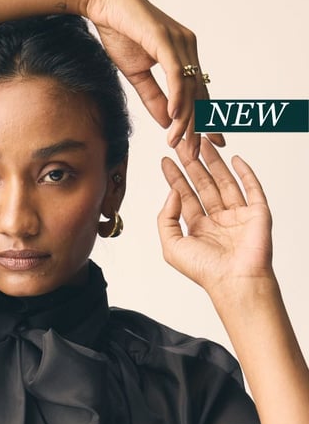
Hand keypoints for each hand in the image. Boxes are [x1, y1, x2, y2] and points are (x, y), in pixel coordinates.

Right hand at [87, 0, 222, 156]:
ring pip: (189, 87)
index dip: (204, 121)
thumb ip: (154, 98)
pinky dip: (177, 96)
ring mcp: (179, 41)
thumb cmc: (120, 33)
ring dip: (185, 119)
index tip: (208, 145)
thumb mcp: (137, 75)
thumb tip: (167, 121)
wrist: (104, 5)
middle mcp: (187, 46)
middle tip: (193, 155)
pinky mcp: (165, 39)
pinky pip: (176, 73)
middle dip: (197, 128)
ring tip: (179, 143)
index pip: (199, 93)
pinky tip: (175, 116)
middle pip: (199, 94)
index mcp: (183, 54)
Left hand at [157, 138, 274, 308]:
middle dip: (192, 164)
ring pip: (224, 181)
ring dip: (214, 162)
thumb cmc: (205, 270)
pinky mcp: (257, 213)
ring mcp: (237, 215)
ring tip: (203, 143)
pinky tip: (235, 158)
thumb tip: (172, 192)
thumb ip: (165, 219)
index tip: (166, 160)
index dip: (175, 178)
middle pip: (203, 185)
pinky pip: (252, 187)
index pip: (185, 197)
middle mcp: (217, 220)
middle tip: (183, 144)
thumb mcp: (171, 246)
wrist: (235, 280)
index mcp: (198, 229)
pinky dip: (245, 172)